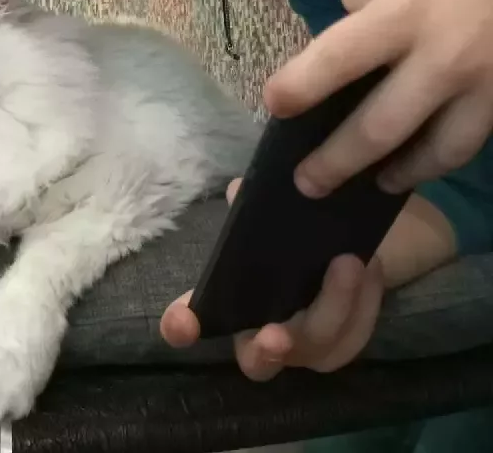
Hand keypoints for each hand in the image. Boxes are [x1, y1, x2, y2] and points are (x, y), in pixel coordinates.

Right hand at [160, 180, 384, 378]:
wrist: (340, 246)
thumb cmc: (290, 236)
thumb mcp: (269, 218)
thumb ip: (251, 208)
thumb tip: (241, 190)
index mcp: (231, 303)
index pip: (196, 321)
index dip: (182, 326)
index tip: (180, 322)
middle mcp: (263, 334)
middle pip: (258, 361)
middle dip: (265, 353)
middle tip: (274, 336)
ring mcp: (306, 346)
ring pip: (317, 347)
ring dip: (333, 309)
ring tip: (349, 263)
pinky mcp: (344, 342)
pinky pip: (356, 334)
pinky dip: (365, 302)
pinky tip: (371, 267)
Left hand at [265, 0, 492, 196]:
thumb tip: (351, 26)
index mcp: (404, 12)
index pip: (338, 58)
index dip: (300, 87)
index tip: (273, 105)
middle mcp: (441, 58)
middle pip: (380, 127)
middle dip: (337, 162)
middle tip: (306, 184)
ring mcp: (483, 85)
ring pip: (435, 152)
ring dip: (398, 174)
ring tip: (373, 183)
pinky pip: (471, 140)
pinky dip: (442, 158)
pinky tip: (424, 161)